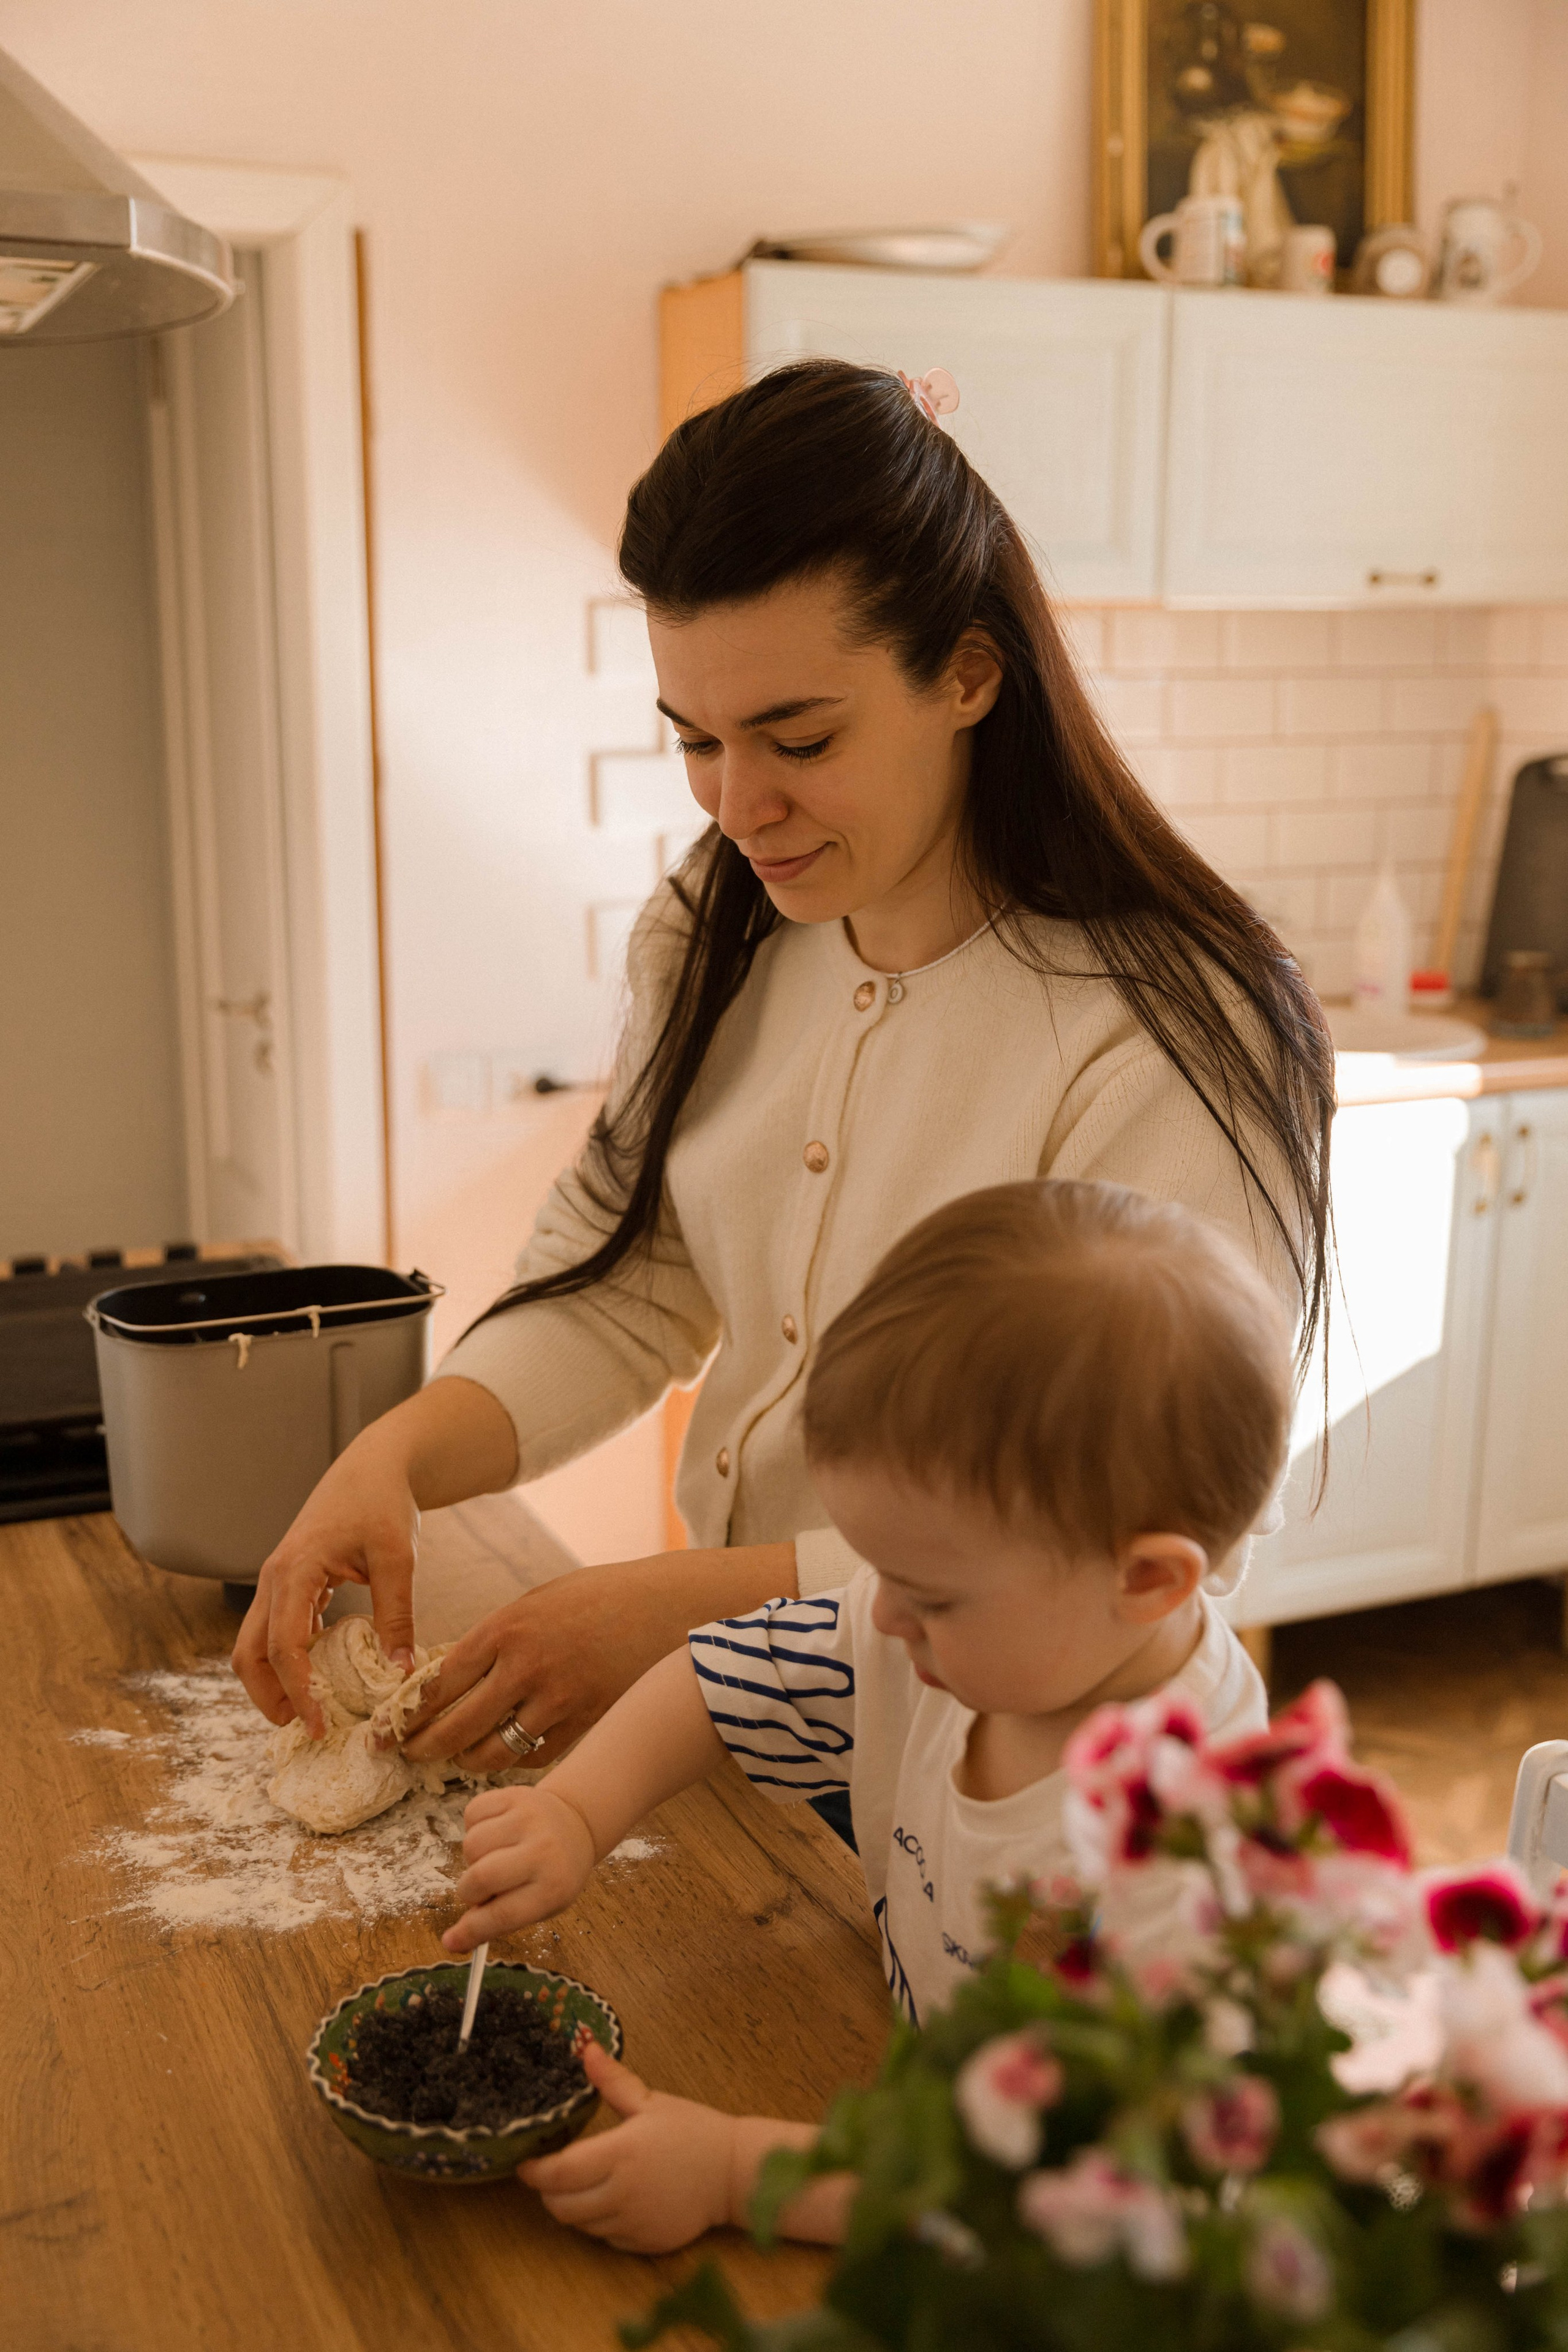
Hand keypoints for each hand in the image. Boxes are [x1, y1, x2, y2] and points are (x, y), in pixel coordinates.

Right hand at [232, 1435, 419, 1738]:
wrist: (372, 1466)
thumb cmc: (382, 1504)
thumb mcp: (397, 1558)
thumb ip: (397, 1615)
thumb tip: (401, 1673)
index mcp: (295, 1570)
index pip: (282, 1645)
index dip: (296, 1691)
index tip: (317, 1724)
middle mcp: (275, 1578)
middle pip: (248, 1653)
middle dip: (267, 1697)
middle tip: (305, 1727)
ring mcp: (278, 1581)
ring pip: (256, 1644)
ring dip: (275, 1681)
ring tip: (312, 1711)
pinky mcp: (292, 1584)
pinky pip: (278, 1630)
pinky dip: (290, 1659)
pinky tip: (321, 1678)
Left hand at [398, 1541, 796, 1773]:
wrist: (665, 1607)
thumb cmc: (598, 1597)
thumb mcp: (538, 1602)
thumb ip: (498, 1637)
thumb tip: (454, 1672)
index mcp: (506, 1628)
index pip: (439, 1681)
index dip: (409, 1710)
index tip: (388, 1726)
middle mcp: (525, 1666)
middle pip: (457, 1725)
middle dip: (425, 1747)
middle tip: (408, 1755)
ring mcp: (557, 1699)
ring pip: (495, 1751)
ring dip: (468, 1761)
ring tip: (455, 1760)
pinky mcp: (586, 1722)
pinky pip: (537, 1756)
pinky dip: (516, 1762)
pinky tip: (505, 1757)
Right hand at [442, 1785, 596, 1951]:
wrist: (575, 1824)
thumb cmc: (554, 1872)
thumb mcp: (541, 1903)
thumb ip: (500, 1920)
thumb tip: (452, 1941)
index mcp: (554, 1887)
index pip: (503, 1915)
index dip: (472, 1931)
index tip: (450, 1941)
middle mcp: (543, 1850)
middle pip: (481, 1878)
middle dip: (468, 1891)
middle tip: (478, 1891)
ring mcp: (529, 1818)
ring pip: (471, 1845)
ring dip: (472, 1859)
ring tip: (493, 1857)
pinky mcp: (514, 1794)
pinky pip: (471, 1814)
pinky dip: (473, 1828)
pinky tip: (494, 1833)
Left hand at [520, 2043, 739, 2252]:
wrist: (733, 2173)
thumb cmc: (693, 2131)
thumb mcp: (652, 2101)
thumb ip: (614, 2081)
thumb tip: (586, 2050)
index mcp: (620, 2154)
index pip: (558, 2174)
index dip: (534, 2172)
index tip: (524, 2162)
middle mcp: (621, 2194)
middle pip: (561, 2207)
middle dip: (549, 2192)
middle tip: (552, 2173)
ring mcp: (633, 2224)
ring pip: (582, 2225)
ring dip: (574, 2207)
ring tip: (583, 2184)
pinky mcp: (644, 2244)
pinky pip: (607, 2238)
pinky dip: (600, 2223)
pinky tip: (614, 2200)